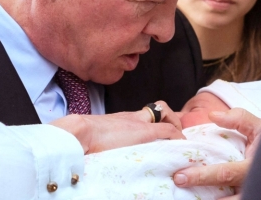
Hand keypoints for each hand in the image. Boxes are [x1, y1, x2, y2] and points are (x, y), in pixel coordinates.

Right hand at [50, 100, 183, 153]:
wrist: (82, 132)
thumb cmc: (83, 137)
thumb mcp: (96, 137)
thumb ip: (103, 140)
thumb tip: (99, 153)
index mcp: (121, 118)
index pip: (143, 114)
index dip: (157, 120)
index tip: (163, 131)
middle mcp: (133, 116)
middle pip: (158, 108)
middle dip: (171, 118)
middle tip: (175, 135)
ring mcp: (139, 122)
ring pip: (165, 113)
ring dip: (176, 126)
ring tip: (178, 143)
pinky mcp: (145, 131)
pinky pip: (169, 130)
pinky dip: (177, 138)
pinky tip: (179, 148)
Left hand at [172, 108, 260, 198]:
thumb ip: (239, 119)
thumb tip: (213, 115)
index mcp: (255, 168)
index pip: (225, 174)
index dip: (201, 176)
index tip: (180, 176)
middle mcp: (257, 185)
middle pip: (228, 198)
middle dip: (202, 195)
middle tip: (180, 186)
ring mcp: (259, 193)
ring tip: (192, 198)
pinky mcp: (259, 195)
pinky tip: (206, 197)